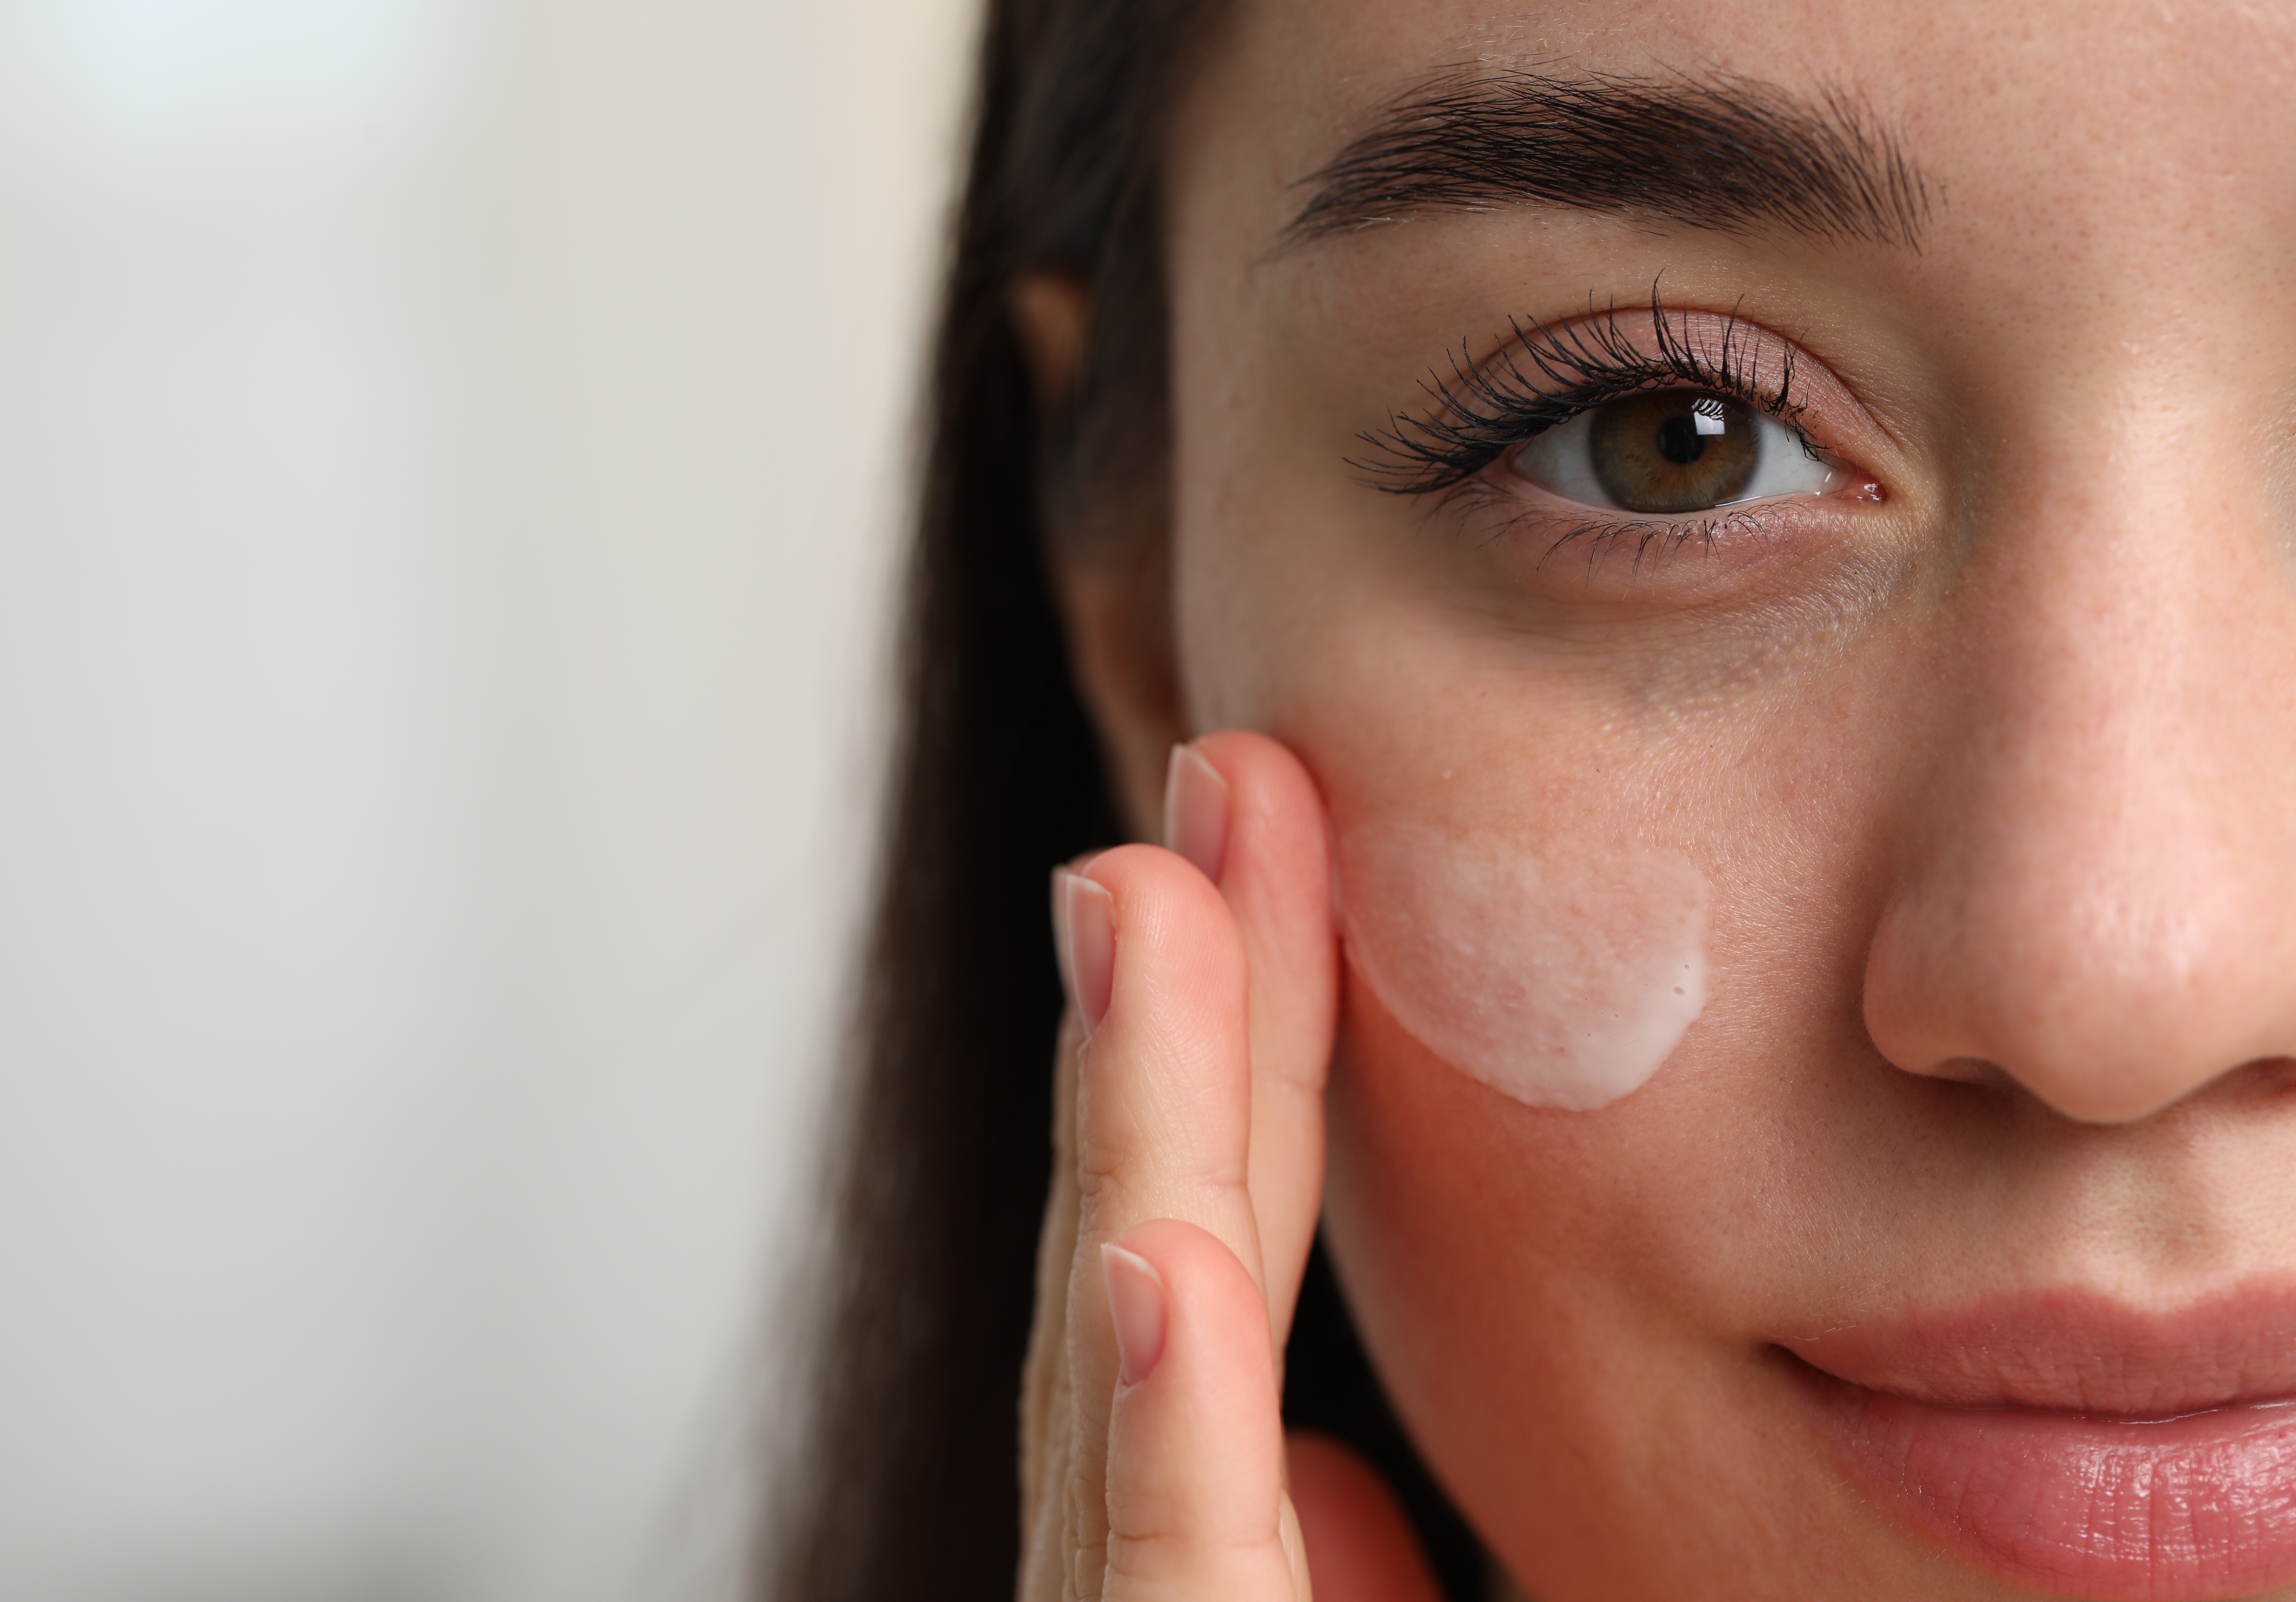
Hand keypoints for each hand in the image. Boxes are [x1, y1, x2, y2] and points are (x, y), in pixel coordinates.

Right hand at [1016, 732, 1443, 1601]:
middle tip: (1222, 777)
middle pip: (1154, 1267)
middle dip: (1182, 1019)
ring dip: (1138, 1130)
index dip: (1241, 1053)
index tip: (1272, 842)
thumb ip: (1347, 1587)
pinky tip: (1156, 1261)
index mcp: (1203, 1554)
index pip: (1213, 1273)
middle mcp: (1137, 1570)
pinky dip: (1160, 1424)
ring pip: (1122, 1376)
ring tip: (1139, 898)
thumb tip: (1335, 1476)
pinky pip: (1163, 1584)